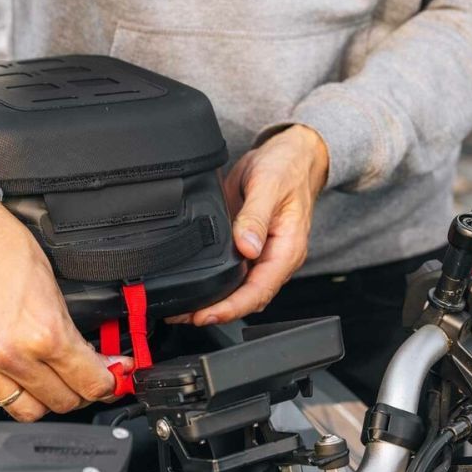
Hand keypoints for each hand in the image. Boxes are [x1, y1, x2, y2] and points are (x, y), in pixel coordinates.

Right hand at [0, 198, 125, 421]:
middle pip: (63, 403)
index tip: (113, 378)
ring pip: (27, 410)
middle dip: (80, 391)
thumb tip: (92, 360)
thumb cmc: (0, 247)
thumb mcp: (53, 286)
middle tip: (84, 376)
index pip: (91, 383)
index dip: (109, 382)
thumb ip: (72, 331)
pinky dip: (9, 389)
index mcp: (44, 334)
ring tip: (50, 378)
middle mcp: (12, 356)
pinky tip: (16, 369)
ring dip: (45, 398)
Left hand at [171, 125, 328, 325]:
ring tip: (182, 310)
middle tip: (183, 316)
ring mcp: (261, 255)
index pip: (260, 290)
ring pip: (239, 291)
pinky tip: (193, 288)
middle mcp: (275, 258)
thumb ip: (256, 217)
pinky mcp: (248, 248)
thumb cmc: (286, 167)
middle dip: (217, 312)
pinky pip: (232, 275)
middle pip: (247, 299)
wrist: (289, 155)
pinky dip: (213, 285)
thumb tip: (247, 247)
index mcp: (287, 249)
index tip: (207, 315)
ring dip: (213, 303)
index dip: (232, 308)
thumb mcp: (269, 185)